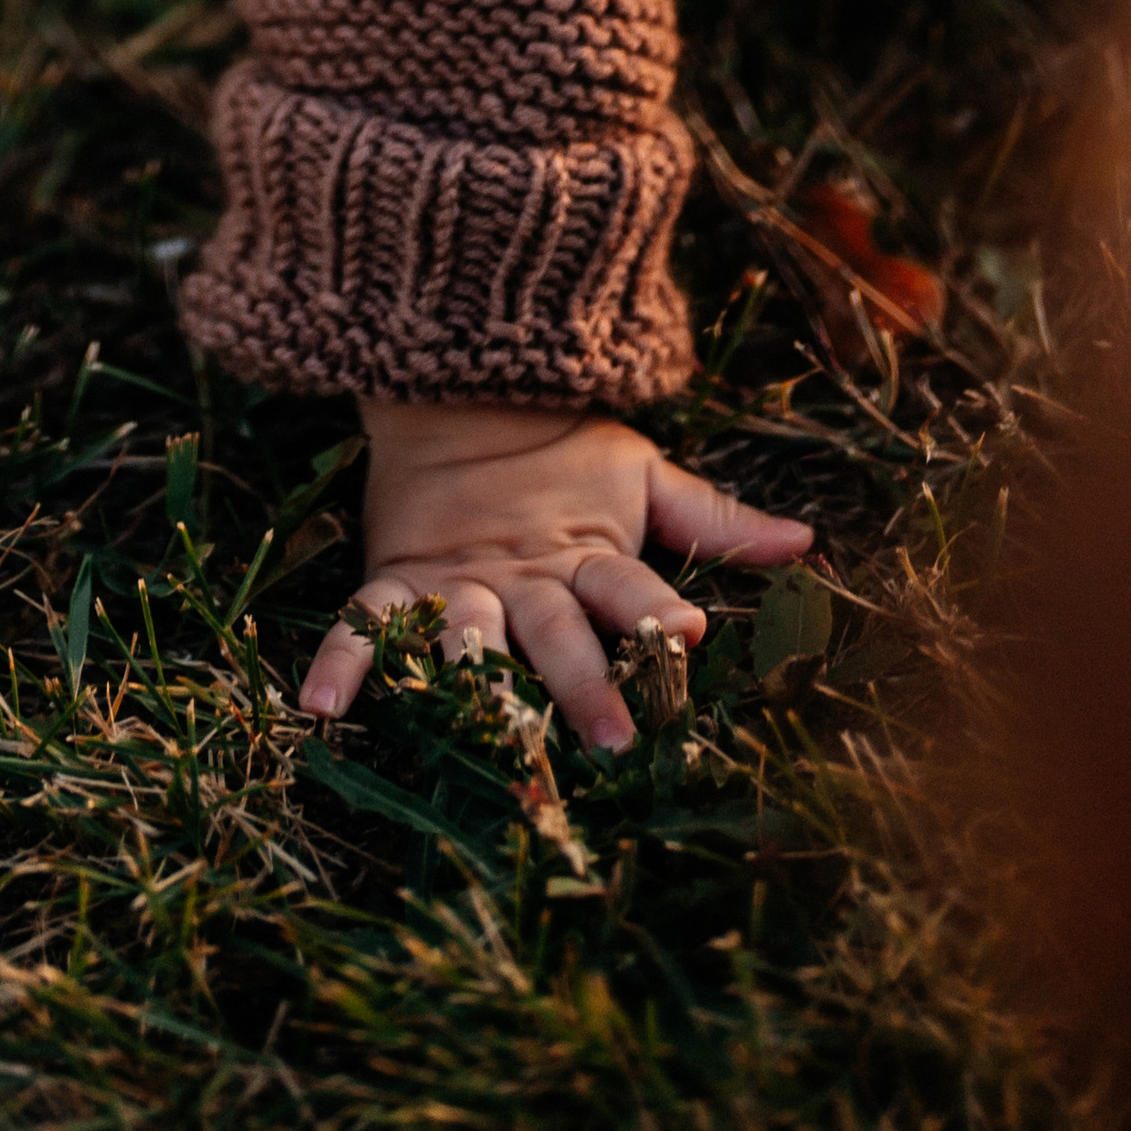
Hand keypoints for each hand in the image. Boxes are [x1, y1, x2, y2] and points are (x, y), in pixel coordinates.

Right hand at [299, 400, 813, 751]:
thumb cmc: (566, 451)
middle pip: (555, 631)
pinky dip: (342, 663)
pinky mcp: (398, 577)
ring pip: (464, 634)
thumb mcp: (644, 476)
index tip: (692, 631)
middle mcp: (523, 574)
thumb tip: (808, 544)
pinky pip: (363, 623)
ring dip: (474, 683)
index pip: (629, 586)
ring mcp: (455, 578)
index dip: (658, 606)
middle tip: (609, 741)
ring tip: (480, 728)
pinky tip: (323, 711)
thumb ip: (715, 521)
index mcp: (586, 552)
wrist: (465, 388)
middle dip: (582, 683)